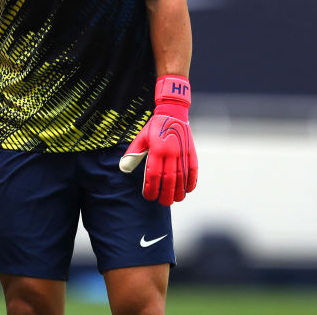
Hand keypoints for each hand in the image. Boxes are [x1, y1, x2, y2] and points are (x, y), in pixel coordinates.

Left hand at [120, 75, 197, 204]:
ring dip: (179, 191)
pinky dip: (192, 181)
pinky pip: (193, 169)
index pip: (153, 175)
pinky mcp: (191, 151)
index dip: (152, 188)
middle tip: (163, 203)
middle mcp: (170, 153)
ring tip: (176, 200)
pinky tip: (188, 190)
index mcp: (156, 150)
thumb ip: (133, 153)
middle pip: (169, 179)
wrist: (172, 113)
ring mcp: (182, 152)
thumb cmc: (155, 127)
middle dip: (166, 194)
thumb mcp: (141, 138)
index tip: (149, 196)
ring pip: (182, 177)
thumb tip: (123, 168)